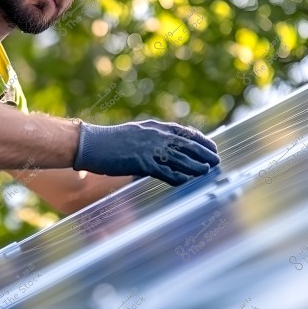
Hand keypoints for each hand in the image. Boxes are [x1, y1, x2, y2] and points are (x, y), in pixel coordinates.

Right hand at [73, 119, 219, 185]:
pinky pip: (166, 171)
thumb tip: (163, 146)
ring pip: (180, 158)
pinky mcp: (142, 162)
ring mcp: (149, 148)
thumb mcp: (134, 133)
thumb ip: (150, 137)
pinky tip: (187, 181)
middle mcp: (154, 135)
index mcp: (152, 127)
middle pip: (187, 144)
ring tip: (208, 170)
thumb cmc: (109, 141)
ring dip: (196, 165)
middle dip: (204, 152)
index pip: (183, 132)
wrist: (91, 144)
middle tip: (217, 159)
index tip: (211, 145)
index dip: (200, 139)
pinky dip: (179, 177)